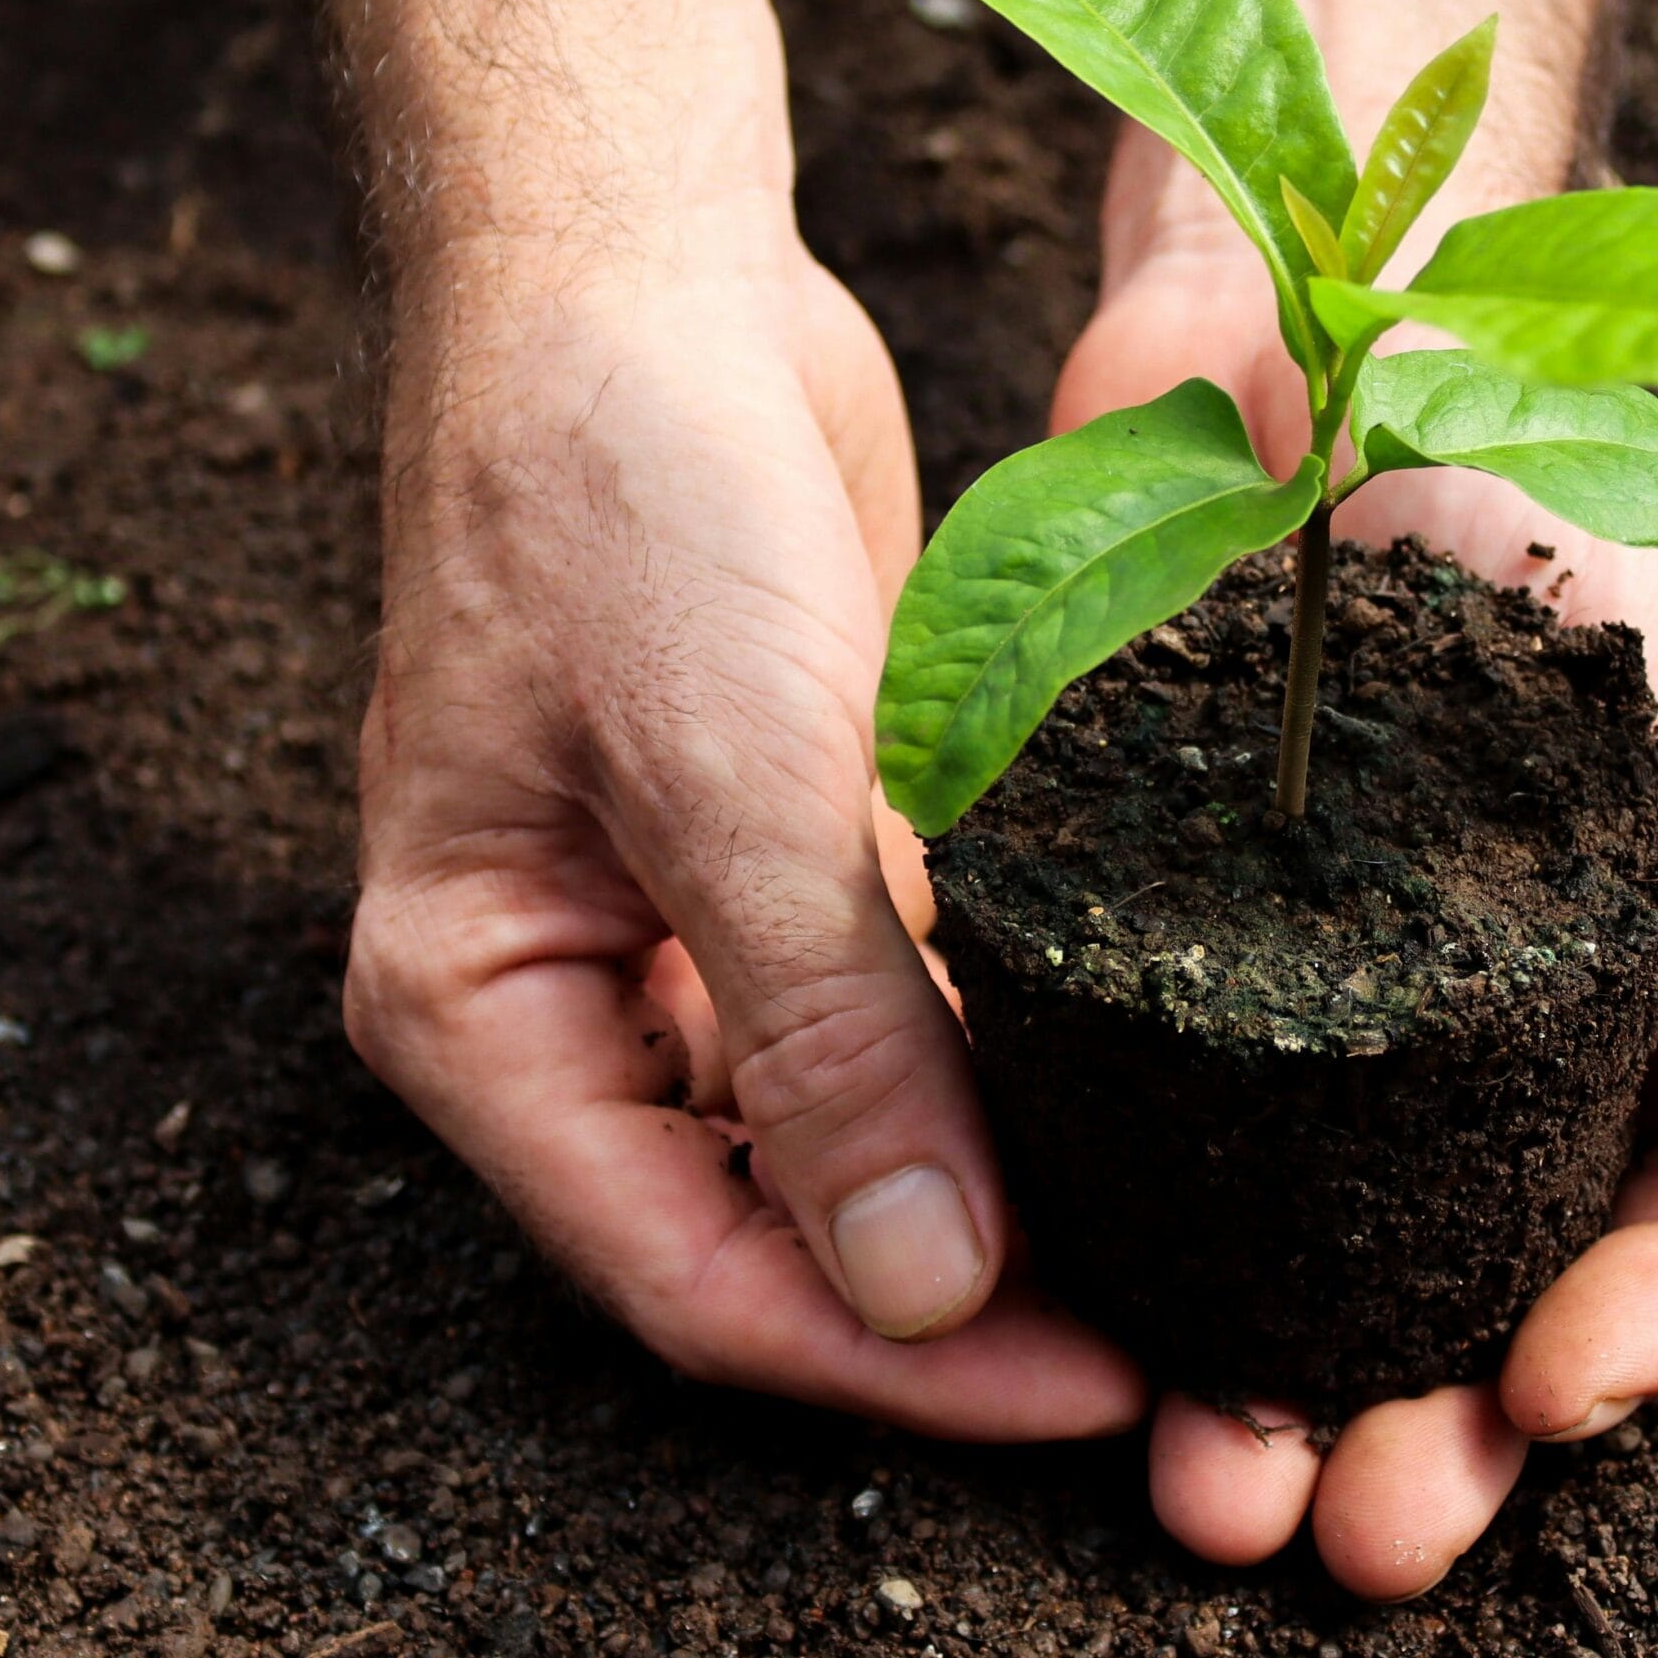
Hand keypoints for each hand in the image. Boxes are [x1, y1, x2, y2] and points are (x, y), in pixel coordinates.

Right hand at [344, 244, 1143, 1440]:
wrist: (640, 277)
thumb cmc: (622, 495)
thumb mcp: (726, 775)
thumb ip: (820, 1037)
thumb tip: (922, 1288)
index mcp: (483, 1009)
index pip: (690, 1268)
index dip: (890, 1354)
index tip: (1090, 1380)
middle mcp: (573, 997)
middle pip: (768, 1226)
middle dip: (953, 1299)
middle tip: (1165, 1344)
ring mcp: (683, 927)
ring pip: (847, 1132)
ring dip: (992, 1190)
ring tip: (1174, 1246)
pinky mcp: (791, 854)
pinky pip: (899, 1011)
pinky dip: (999, 1062)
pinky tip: (1135, 1092)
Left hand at [1054, 138, 1657, 1594]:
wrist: (1294, 333)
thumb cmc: (1514, 468)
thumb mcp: (1651, 648)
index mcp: (1618, 965)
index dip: (1631, 1322)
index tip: (1551, 1400)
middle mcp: (1458, 1008)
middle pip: (1462, 1270)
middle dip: (1424, 1425)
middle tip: (1346, 1532)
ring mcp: (1292, 985)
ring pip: (1292, 1242)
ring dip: (1259, 1383)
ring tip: (1204, 1489)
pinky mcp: (1140, 936)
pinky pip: (1134, 1121)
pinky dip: (1119, 1236)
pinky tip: (1074, 1318)